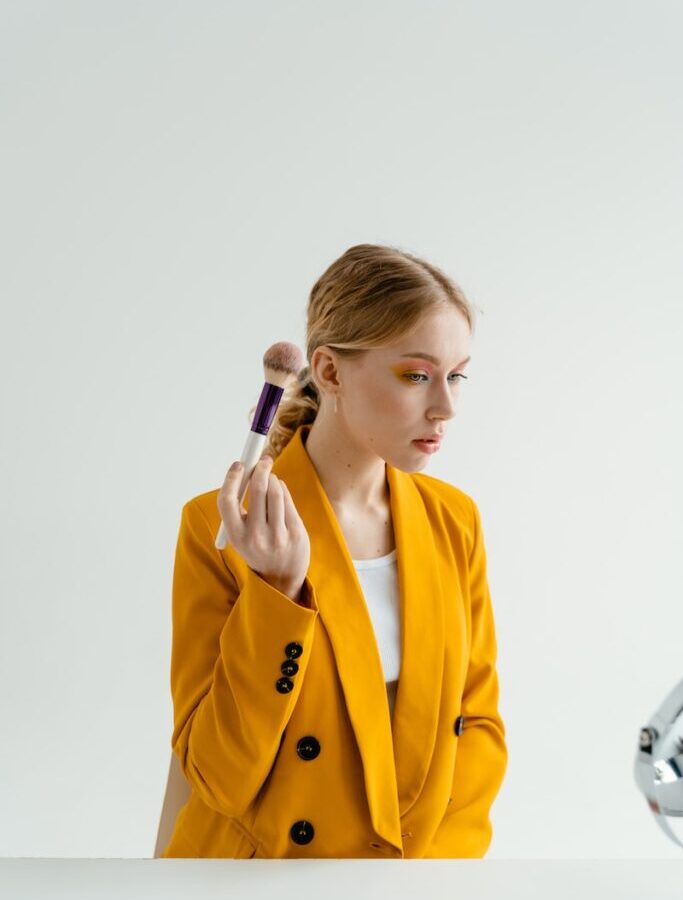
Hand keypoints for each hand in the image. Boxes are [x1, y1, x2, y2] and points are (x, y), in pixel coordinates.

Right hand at [217, 455, 310, 598]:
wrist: (281, 578)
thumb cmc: (257, 547)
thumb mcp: (241, 534)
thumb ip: (239, 507)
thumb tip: (246, 469)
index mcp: (237, 536)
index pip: (227, 500)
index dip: (232, 478)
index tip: (239, 464)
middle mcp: (256, 537)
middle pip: (257, 490)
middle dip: (260, 469)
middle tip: (263, 460)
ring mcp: (278, 536)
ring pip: (276, 492)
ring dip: (273, 478)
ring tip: (271, 477)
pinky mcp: (296, 533)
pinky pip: (288, 501)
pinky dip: (283, 489)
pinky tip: (280, 490)